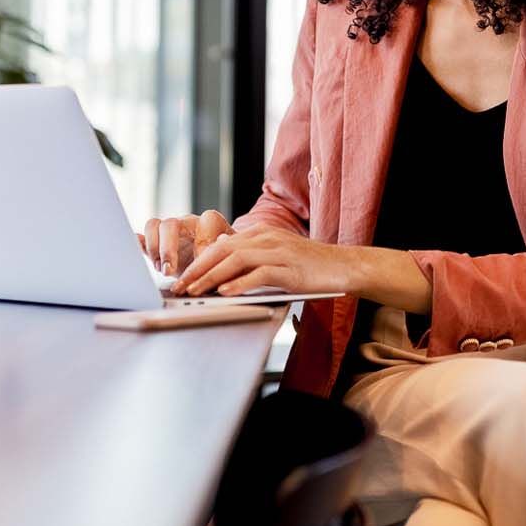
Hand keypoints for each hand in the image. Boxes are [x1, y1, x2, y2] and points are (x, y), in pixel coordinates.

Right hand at [139, 209, 228, 278]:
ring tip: (159, 269)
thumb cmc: (223, 259)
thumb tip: (222, 239)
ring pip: (153, 226)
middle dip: (167, 249)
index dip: (201, 243)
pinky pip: (141, 238)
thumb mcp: (229, 256)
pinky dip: (137, 245)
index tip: (200, 265)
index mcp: (209, 222)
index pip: (205, 221)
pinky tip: (135, 256)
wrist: (210, 267)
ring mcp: (169, 231)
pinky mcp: (156, 242)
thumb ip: (226, 248)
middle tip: (168, 270)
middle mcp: (187, 222)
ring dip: (153, 249)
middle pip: (170, 224)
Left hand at [176, 213, 351, 297]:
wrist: (345, 265)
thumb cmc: (310, 265)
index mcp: (262, 233)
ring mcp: (280, 251)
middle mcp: (268, 238)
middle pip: (223, 250)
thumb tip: (220, 249)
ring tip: (196, 292)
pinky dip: (240, 283)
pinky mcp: (291, 268)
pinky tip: (226, 293)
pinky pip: (259, 273)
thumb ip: (250, 252)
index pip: (221, 244)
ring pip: (237, 259)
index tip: (181, 279)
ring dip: (212, 277)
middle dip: (198, 269)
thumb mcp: (276, 253)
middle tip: (180, 287)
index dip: (198, 261)